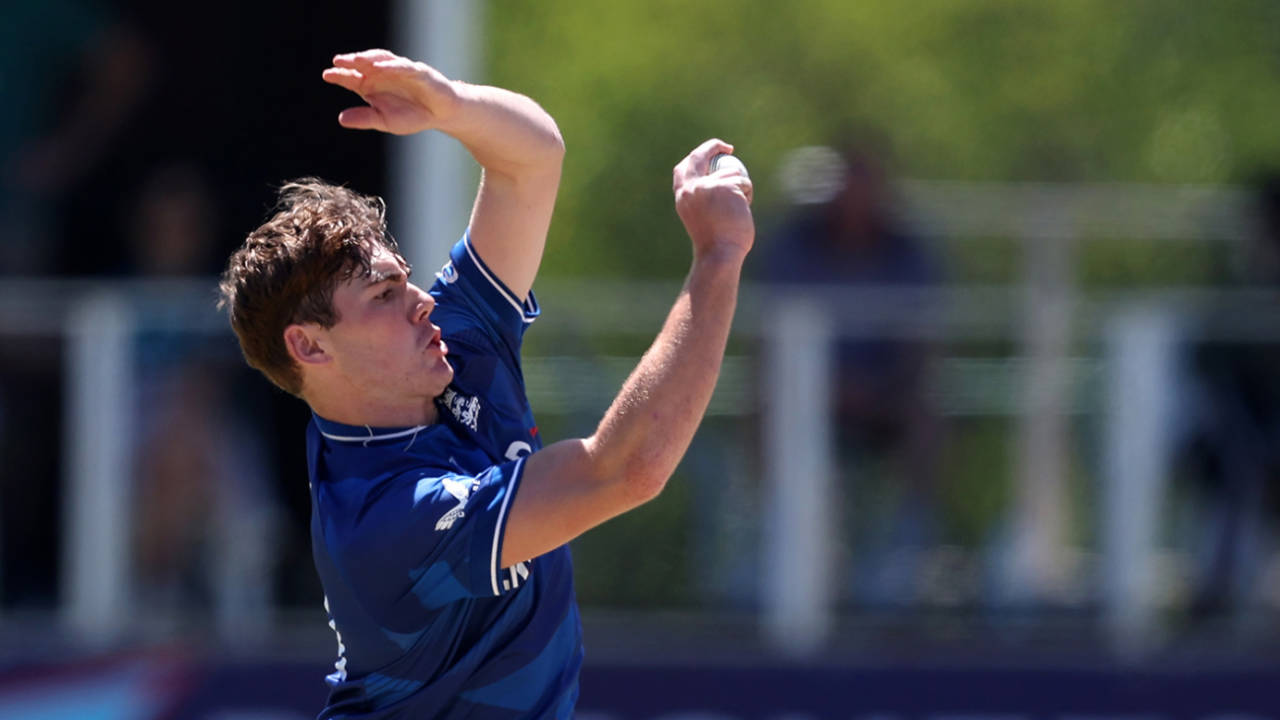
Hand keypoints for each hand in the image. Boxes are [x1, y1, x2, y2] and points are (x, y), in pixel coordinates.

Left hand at [321, 49, 462, 134]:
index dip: (341, 75)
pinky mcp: (418, 72)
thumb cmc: (413, 115)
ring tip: (356, 59)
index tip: (327, 75)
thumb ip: (365, 118)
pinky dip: (392, 65)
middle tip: (338, 61)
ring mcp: (400, 71)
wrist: (441, 115)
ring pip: (382, 60)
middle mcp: (384, 74)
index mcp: (373, 85)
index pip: (353, 78)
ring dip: (369, 58)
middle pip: (364, 65)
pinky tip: (381, 66)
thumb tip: (341, 119)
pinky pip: (404, 67)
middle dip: (351, 61)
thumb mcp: (385, 121)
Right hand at [673, 139, 754, 260]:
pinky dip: (748, 194)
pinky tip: (743, 211)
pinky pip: (744, 182)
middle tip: (728, 148)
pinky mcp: (726, 186)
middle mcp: (691, 187)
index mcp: (682, 195)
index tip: (710, 153)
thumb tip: (719, 180)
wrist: (719, 255)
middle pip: (700, 155)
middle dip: (713, 146)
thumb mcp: (700, 218)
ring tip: (739, 209)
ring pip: (732, 172)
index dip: (697, 155)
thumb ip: (703, 198)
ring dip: (741, 186)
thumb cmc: (714, 243)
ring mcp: (708, 185)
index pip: (685, 167)